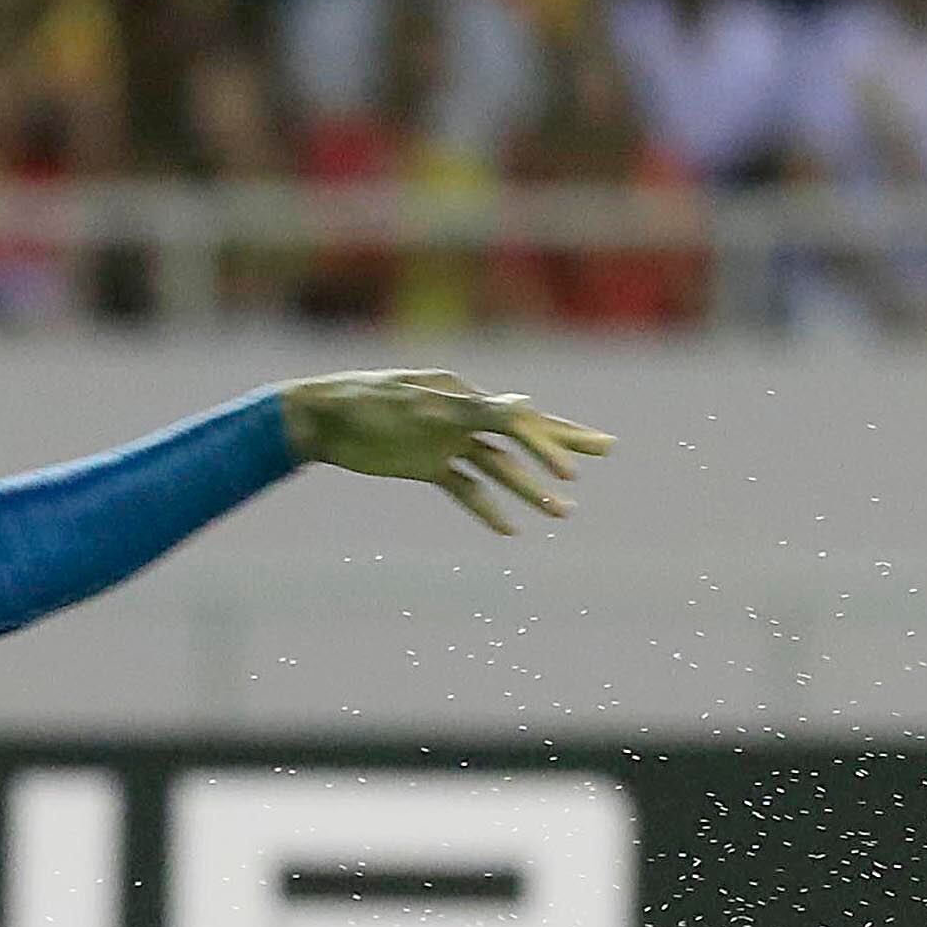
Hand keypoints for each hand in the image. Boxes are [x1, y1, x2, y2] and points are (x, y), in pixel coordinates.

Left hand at [280, 370, 614, 536]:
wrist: (318, 422)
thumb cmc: (369, 405)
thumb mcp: (424, 408)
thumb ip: (476, 411)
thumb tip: (526, 406)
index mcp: (464, 395)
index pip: (520, 418)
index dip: (552, 441)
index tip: (575, 468)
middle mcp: (463, 416)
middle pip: (524, 434)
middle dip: (565, 446)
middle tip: (608, 449)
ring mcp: (447, 442)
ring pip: (499, 469)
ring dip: (530, 491)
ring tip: (564, 514)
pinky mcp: (427, 465)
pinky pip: (465, 489)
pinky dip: (486, 508)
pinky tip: (510, 530)